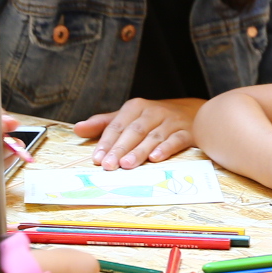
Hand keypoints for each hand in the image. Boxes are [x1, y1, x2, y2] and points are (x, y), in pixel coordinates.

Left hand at [75, 97, 201, 168]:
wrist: (193, 112)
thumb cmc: (154, 118)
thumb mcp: (128, 116)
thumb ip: (104, 124)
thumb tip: (77, 129)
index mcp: (136, 107)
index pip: (117, 125)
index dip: (106, 142)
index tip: (97, 159)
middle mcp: (153, 112)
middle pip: (133, 131)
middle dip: (120, 149)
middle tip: (108, 166)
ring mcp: (171, 121)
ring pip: (152, 137)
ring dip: (139, 151)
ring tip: (126, 165)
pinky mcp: (187, 132)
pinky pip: (175, 140)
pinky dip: (166, 148)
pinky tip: (155, 158)